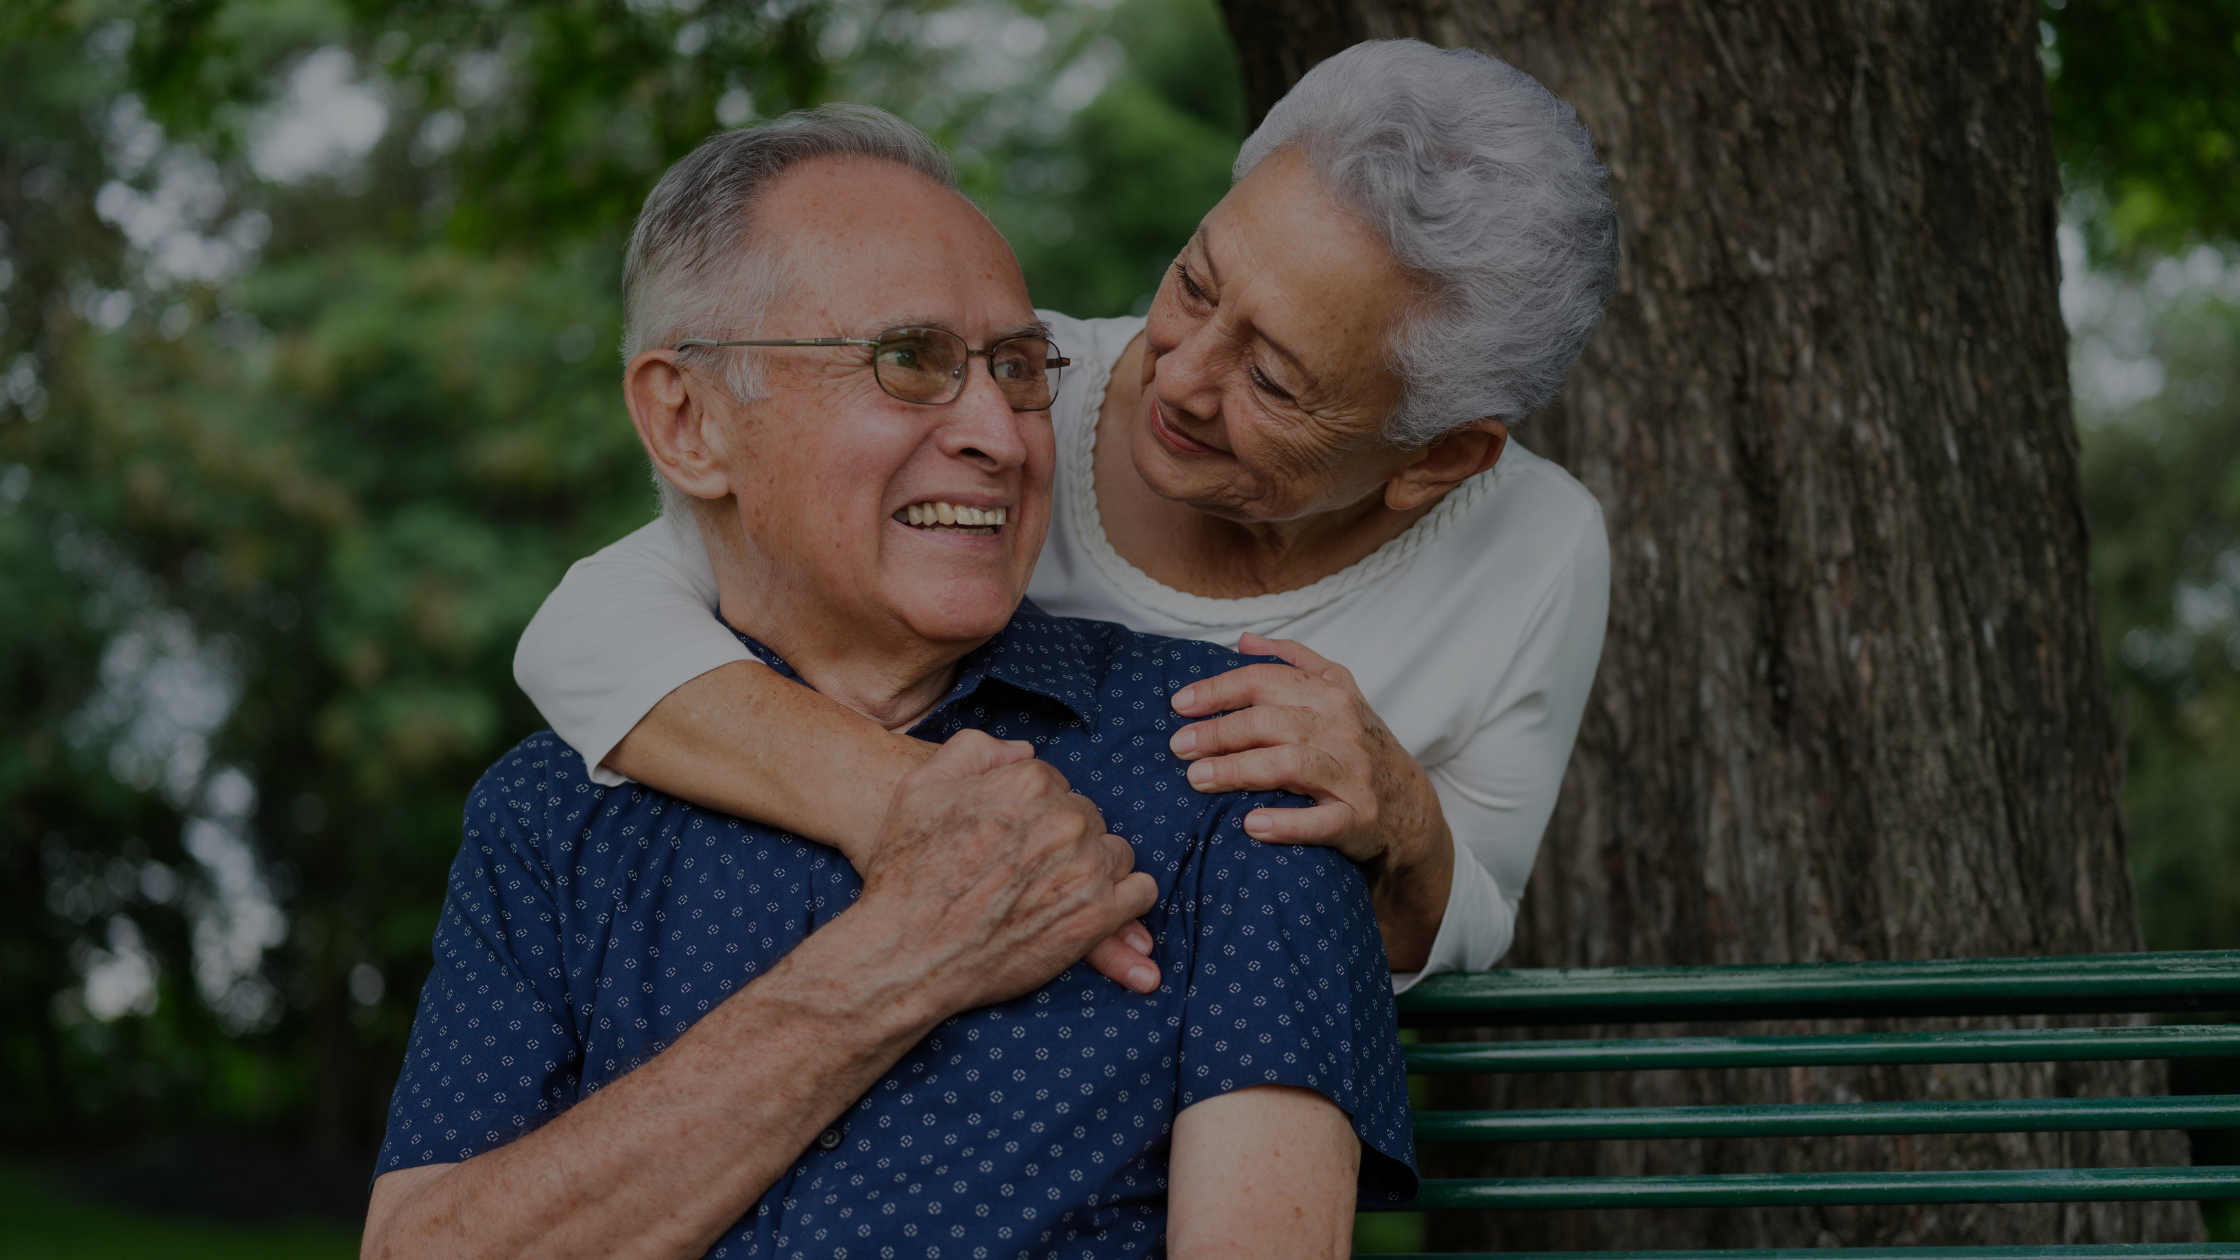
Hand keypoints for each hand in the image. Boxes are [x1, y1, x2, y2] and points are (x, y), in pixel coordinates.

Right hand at [858, 730, 1162, 1011]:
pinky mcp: (1096, 917)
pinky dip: (1122, 899)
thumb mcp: (920, 788)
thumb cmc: (907, 872)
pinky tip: (1092, 907)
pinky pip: (1139, 893)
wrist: (906, 953)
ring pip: (1114, 852)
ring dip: (1093, 867)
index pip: (1055, 785)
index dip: (1031, 813)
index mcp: (1029, 782)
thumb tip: (1023, 752)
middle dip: (1063, 839)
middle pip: (1086, 817)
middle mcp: (1065, 820)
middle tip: (1027, 870)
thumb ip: (975, 752)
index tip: (1011, 839)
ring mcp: (1085, 868)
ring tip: (1053, 891)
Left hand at [1167, 633, 1440, 873]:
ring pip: (1289, 765)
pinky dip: (1287, 823)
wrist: (1409, 805)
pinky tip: (1252, 825)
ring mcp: (1351, 774)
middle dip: (1218, 732)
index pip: (1264, 681)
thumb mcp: (1338, 690)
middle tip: (1179, 746)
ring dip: (1239, 770)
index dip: (1218, 691)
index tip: (1180, 705)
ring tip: (1198, 778)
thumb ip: (1293, 660)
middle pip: (1269, 722)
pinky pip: (1322, 821)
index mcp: (1329, 694)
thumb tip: (1244, 640)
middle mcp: (1341, 729)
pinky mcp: (1358, 818)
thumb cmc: (1359, 743)